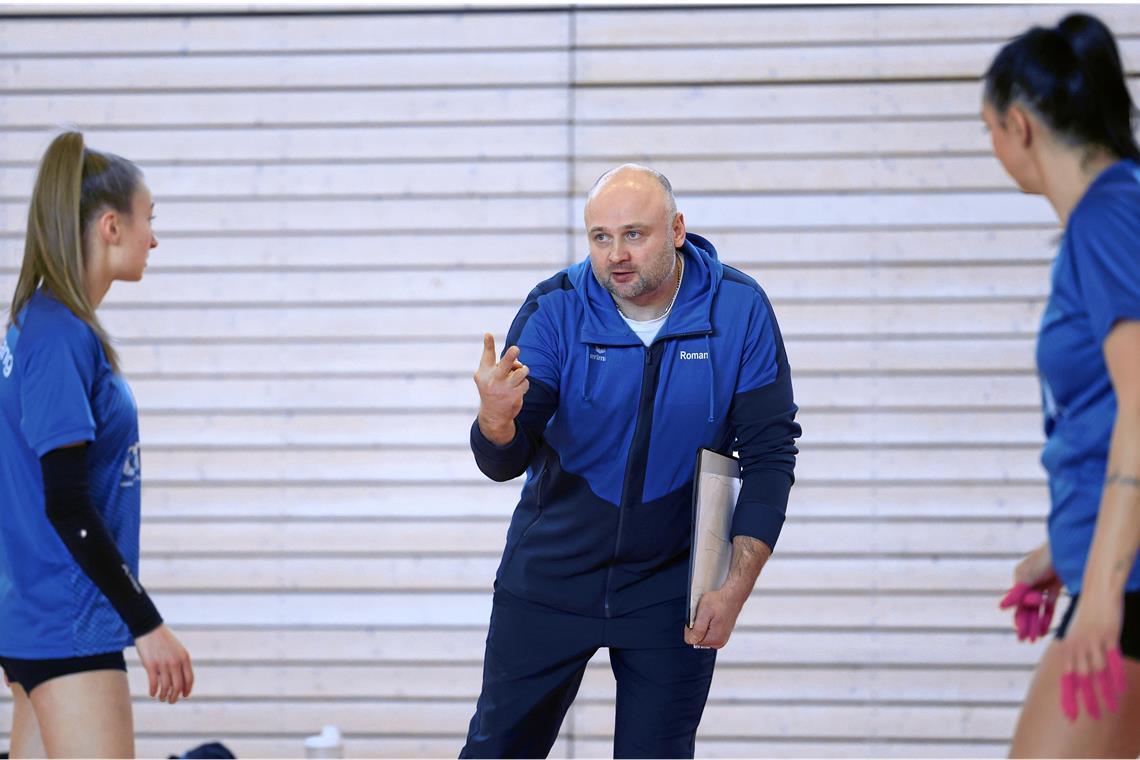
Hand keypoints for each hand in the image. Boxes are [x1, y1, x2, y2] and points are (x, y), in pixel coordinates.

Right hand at [135, 624, 193, 703]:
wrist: (149, 628)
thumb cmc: (163, 640)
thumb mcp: (177, 650)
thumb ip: (179, 664)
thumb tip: (178, 683)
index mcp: (184, 658)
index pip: (189, 679)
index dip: (187, 690)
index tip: (184, 696)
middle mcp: (176, 662)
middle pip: (178, 686)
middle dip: (175, 696)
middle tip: (171, 701)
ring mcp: (163, 664)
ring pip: (166, 687)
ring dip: (164, 695)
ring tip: (161, 698)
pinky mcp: (151, 665)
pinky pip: (154, 683)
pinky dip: (153, 691)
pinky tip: (152, 693)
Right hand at [473, 333, 528, 444]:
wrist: (493, 415)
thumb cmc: (491, 389)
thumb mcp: (485, 376)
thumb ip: (495, 362)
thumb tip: (513, 351)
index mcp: (484, 372)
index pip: (487, 355)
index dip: (488, 344)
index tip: (488, 334)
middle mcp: (493, 379)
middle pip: (505, 364)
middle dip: (511, 356)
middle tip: (516, 348)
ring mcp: (504, 388)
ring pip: (521, 371)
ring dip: (523, 370)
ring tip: (519, 374)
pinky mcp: (514, 396)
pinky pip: (525, 383)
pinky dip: (524, 384)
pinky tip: (518, 388)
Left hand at [684, 586, 744, 648]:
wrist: (732, 596)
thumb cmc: (720, 601)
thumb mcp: (704, 612)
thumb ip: (697, 629)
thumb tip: (691, 640)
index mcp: (715, 639)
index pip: (692, 639)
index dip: (690, 627)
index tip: (696, 618)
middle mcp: (719, 642)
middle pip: (697, 639)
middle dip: (696, 627)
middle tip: (703, 615)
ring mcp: (721, 639)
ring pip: (702, 635)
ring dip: (701, 625)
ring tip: (708, 615)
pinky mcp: (722, 634)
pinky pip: (707, 632)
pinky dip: (706, 625)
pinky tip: (711, 617)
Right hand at [999, 543, 1061, 641]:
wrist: (1070, 548)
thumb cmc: (1047, 559)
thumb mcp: (1029, 577)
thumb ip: (1017, 594)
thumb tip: (1001, 607)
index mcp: (1020, 578)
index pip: (1018, 604)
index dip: (1019, 619)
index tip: (1021, 634)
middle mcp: (1029, 582)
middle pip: (1027, 607)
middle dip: (1026, 624)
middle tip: (1026, 641)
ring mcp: (1043, 584)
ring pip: (1038, 608)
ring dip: (1036, 623)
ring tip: (1036, 638)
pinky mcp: (1055, 586)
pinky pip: (1049, 604)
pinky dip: (1047, 616)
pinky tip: (1045, 629)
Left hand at [1058, 590, 1126, 721]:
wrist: (1097, 593)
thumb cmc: (1088, 618)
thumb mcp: (1078, 637)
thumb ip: (1077, 656)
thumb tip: (1079, 675)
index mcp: (1069, 648)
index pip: (1067, 677)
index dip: (1069, 697)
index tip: (1071, 716)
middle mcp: (1078, 646)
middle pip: (1081, 678)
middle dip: (1087, 699)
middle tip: (1094, 718)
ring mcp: (1093, 641)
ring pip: (1097, 671)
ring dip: (1104, 692)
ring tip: (1112, 709)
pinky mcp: (1108, 635)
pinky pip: (1112, 658)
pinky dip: (1116, 674)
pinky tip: (1121, 689)